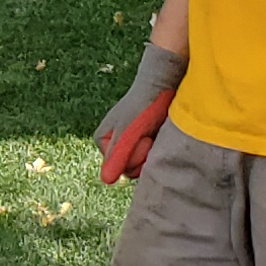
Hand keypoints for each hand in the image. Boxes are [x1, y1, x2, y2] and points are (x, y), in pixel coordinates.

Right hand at [95, 39, 186, 182]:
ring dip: (153, 151)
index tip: (143, 139)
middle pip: (130, 169)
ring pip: (142, 164)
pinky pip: (151, 156)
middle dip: (144, 155)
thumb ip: (118, 156)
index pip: (119, 168)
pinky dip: (158, 148)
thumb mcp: (129, 132)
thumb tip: (106, 181)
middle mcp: (114, 144)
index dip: (134, 157)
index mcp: (103, 141)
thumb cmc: (143, 106)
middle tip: (150, 135)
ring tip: (156, 133)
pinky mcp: (144, 140)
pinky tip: (160, 134)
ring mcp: (130, 142)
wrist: (162, 85)